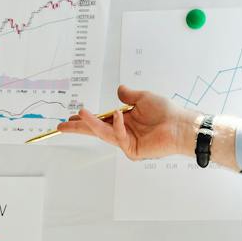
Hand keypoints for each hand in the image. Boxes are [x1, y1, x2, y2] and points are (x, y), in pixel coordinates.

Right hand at [55, 85, 201, 161]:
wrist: (180, 125)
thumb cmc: (166, 112)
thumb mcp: (143, 97)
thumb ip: (129, 95)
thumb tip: (119, 90)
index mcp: (124, 121)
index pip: (100, 120)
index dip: (86, 118)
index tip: (72, 115)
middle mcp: (123, 132)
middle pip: (96, 130)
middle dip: (78, 127)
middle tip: (61, 126)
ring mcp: (127, 142)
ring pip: (103, 133)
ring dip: (90, 124)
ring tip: (78, 114)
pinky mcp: (133, 150)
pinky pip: (120, 136)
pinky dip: (118, 125)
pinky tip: (118, 114)